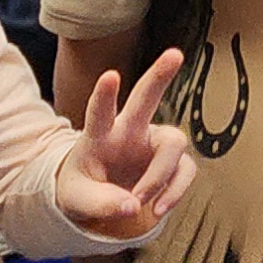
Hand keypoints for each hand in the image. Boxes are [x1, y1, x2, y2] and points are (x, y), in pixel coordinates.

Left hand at [54, 49, 195, 239]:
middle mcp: (130, 131)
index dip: (105, 95)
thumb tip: (132, 206)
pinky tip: (159, 207)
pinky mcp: (172, 162)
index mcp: (100, 135)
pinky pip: (185, 170)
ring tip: (140, 201)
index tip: (111, 76)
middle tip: (174, 54)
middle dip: (159, 75)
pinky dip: (174, 191)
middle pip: (146, 97)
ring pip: (174, 142)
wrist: (97, 200)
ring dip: (160, 176)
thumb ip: (100, 204)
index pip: (99, 112)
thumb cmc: (83, 190)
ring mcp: (153, 144)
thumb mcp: (76, 201)